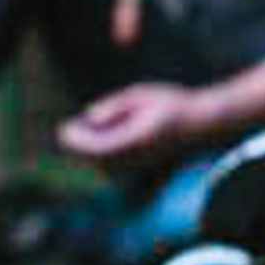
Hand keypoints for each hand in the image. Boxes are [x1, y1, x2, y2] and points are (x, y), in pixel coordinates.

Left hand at [57, 82, 202, 169]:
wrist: (202, 124)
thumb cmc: (171, 102)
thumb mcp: (140, 94)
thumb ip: (114, 107)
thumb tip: (89, 117)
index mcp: (139, 137)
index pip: (100, 148)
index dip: (78, 141)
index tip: (63, 128)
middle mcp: (141, 157)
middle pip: (98, 161)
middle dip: (79, 147)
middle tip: (66, 130)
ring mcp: (143, 166)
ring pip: (104, 167)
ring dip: (90, 153)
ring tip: (83, 132)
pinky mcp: (143, 169)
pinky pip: (114, 169)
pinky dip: (101, 158)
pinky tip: (100, 140)